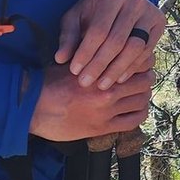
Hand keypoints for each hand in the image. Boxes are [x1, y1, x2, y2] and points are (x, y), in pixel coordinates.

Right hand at [29, 62, 154, 145]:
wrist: (32, 107)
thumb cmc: (48, 82)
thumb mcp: (72, 62)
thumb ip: (93, 59)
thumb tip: (109, 51)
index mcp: (100, 68)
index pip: (135, 60)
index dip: (143, 60)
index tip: (142, 61)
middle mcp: (107, 88)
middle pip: (144, 80)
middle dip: (146, 77)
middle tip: (144, 77)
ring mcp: (106, 110)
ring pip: (142, 100)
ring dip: (144, 96)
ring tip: (140, 93)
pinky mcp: (102, 127)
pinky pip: (133, 121)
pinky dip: (139, 114)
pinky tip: (137, 110)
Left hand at [55, 0, 164, 89]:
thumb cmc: (94, 10)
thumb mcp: (76, 16)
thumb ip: (68, 36)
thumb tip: (60, 59)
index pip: (99, 30)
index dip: (86, 53)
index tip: (74, 71)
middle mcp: (135, 1)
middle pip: (117, 41)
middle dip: (99, 65)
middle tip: (85, 83)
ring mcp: (150, 12)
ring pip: (135, 48)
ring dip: (117, 70)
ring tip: (102, 85)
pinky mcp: (160, 24)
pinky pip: (147, 51)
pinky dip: (132, 67)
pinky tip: (119, 78)